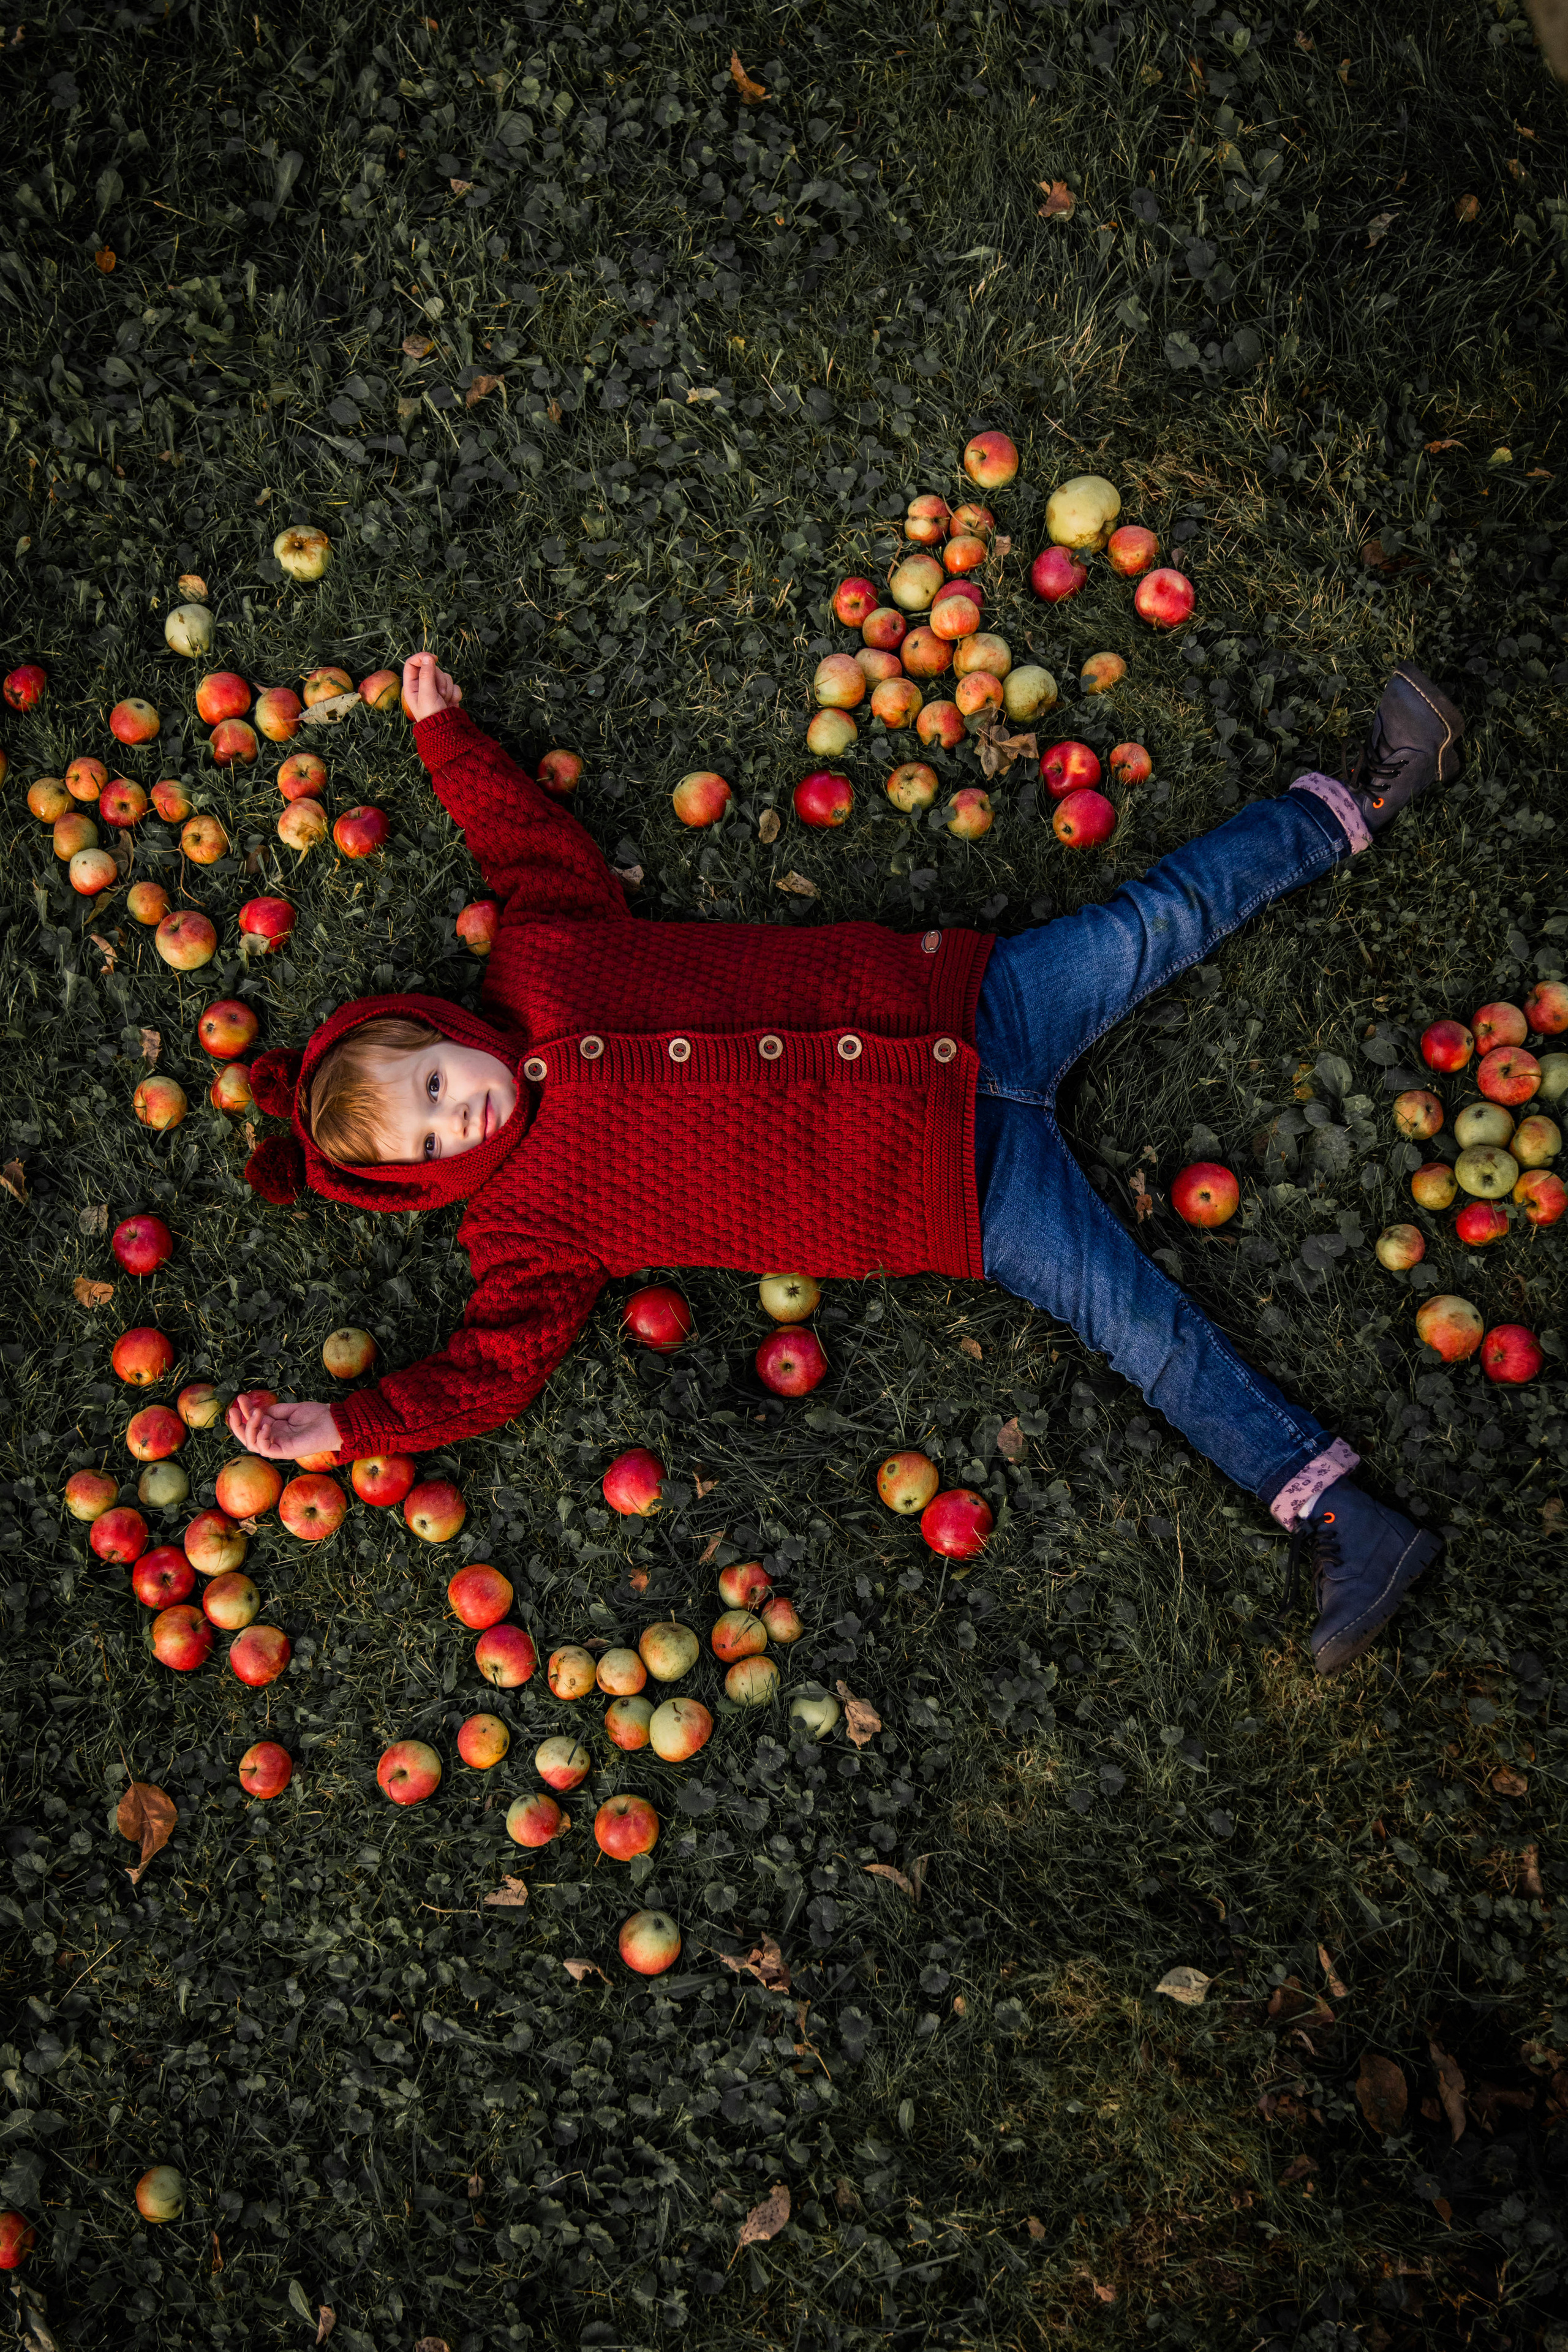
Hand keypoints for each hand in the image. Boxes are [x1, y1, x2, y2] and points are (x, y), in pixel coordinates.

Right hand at [225, 1396, 340, 1461]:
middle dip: (237, 1424)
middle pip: (247, 1436)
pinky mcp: (284, 1452)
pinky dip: (261, 1438)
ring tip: (256, 1413)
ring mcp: (278, 1446)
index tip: (241, 1397)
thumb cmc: (316, 1416)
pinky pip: (264, 1449)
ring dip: (249, 1427)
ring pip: (252, 1443)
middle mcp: (274, 1438)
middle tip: (232, 1409)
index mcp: (274, 1428)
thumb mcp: (291, 1410)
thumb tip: (257, 1410)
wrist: (334, 1422)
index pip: (253, 1423)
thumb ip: (274, 1411)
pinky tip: (266, 1426)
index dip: (245, 1411)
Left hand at [403, 651, 463, 724]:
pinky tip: (450, 703)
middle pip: (432, 668)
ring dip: (447, 689)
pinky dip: (454, 694)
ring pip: (445, 676)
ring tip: (443, 701)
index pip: (412, 663)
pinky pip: (454, 685)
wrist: (446, 731)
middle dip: (439, 680)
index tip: (433, 659)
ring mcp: (436, 689)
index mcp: (411, 685)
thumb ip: (426, 675)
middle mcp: (422, 685)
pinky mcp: (447, 693)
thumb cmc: (431, 715)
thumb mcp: (426, 694)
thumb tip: (427, 657)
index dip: (422, 657)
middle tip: (439, 693)